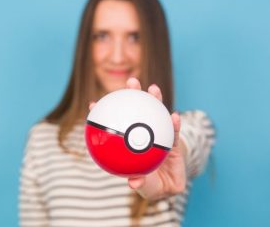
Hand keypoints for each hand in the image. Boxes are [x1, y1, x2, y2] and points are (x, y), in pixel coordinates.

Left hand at [89, 77, 186, 200]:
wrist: (170, 186)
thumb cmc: (152, 186)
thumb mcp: (146, 186)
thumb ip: (141, 183)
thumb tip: (133, 182)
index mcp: (130, 144)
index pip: (117, 125)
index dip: (106, 113)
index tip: (94, 104)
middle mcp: (142, 135)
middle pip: (137, 110)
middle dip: (133, 94)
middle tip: (131, 82)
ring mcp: (158, 135)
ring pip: (156, 114)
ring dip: (155, 100)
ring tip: (154, 89)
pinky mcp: (173, 141)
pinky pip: (174, 132)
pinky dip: (174, 124)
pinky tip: (175, 116)